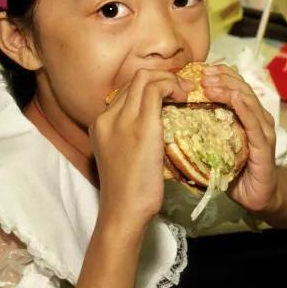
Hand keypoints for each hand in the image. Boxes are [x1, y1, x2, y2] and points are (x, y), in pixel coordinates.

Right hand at [91, 69, 192, 230]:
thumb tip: (157, 121)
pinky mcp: (142, 126)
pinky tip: (184, 97)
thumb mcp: (123, 155)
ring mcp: (122, 120)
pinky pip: (157, 90)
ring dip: (169, 79)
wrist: (124, 211)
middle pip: (135, 78)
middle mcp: (108, 117)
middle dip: (162, 76)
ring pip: (146, 78)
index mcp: (101, 124)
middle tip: (182, 88)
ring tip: (185, 91)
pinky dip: (173, 86)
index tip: (170, 92)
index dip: (151, 84)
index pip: (127, 90)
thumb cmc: (129, 190)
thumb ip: (131, 134)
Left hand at [195, 65, 279, 213]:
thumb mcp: (216, 146)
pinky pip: (253, 122)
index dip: (218, 75)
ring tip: (210, 83)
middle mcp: (257, 118)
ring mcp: (262, 130)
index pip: (234, 86)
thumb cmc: (233, 173)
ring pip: (247, 100)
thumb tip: (173, 116)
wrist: (256, 199)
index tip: (198, 70)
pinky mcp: (264, 145)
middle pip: (241, 87)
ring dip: (228, 88)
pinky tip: (233, 99)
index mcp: (246, 115)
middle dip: (221, 77)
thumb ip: (204, 129)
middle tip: (201, 72)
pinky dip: (243, 108)